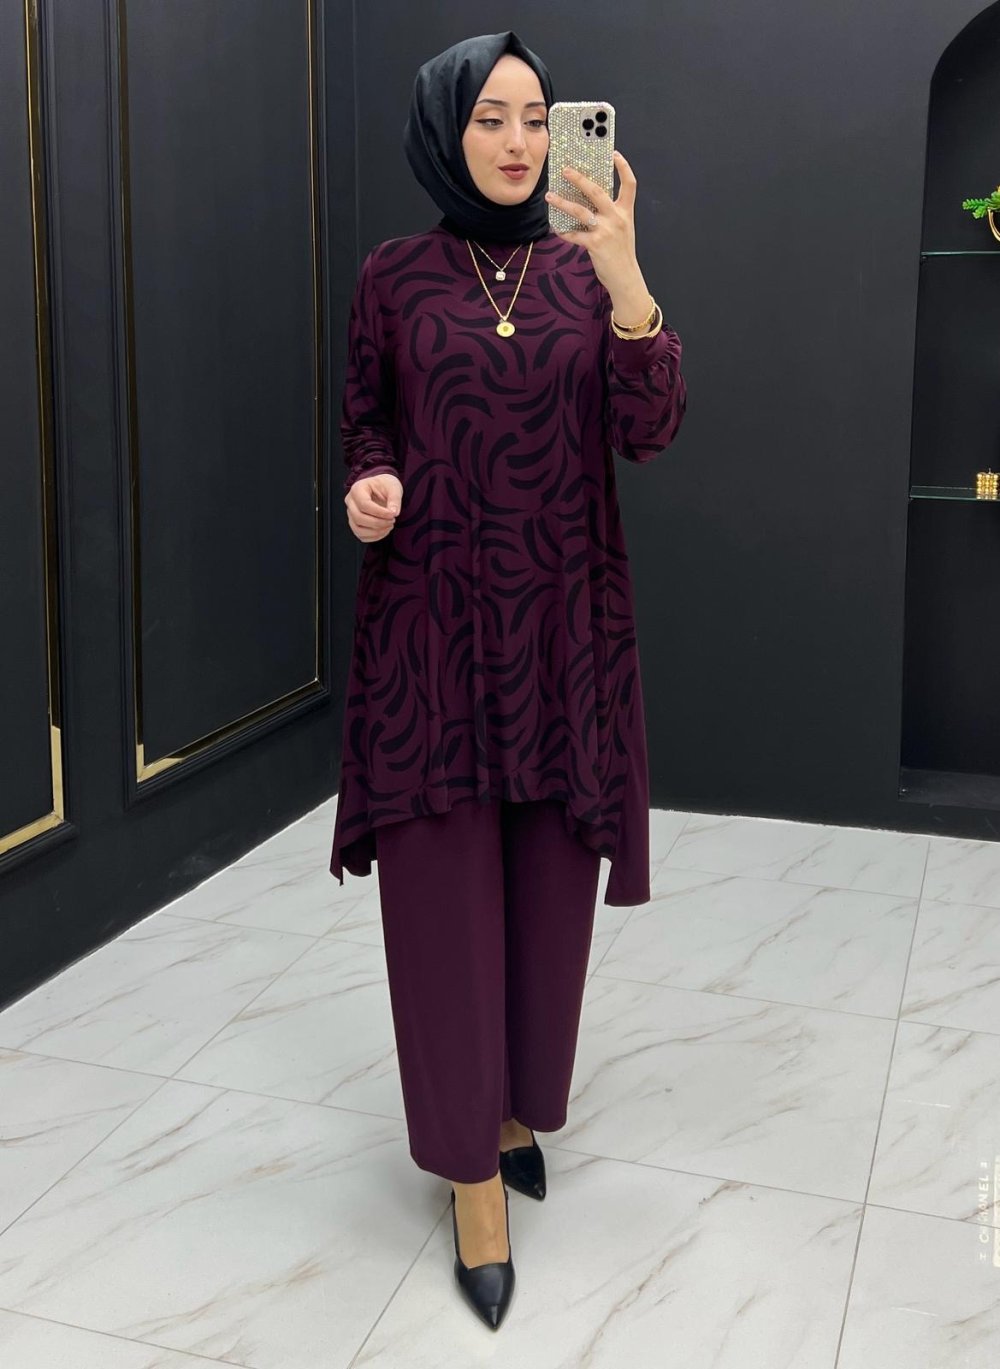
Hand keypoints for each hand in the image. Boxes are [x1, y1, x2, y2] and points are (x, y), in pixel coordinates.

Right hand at [345, 472, 402, 542]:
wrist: (380, 489)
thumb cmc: (385, 486)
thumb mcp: (393, 487)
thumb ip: (395, 499)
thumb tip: (394, 512)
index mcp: (357, 489)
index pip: (364, 504)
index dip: (379, 512)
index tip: (393, 514)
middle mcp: (350, 502)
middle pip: (359, 518)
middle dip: (378, 523)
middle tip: (392, 520)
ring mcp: (350, 514)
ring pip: (358, 529)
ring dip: (376, 532)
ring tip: (389, 526)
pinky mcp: (355, 524)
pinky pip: (361, 535)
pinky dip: (374, 537)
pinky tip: (384, 530)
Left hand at [545, 150, 641, 296]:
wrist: (625, 277)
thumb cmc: (621, 253)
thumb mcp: (623, 228)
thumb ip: (611, 213)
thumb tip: (589, 200)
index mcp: (625, 212)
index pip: (630, 184)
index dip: (623, 167)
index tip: (615, 154)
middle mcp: (616, 218)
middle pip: (597, 191)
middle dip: (579, 179)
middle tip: (565, 170)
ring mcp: (605, 231)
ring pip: (580, 211)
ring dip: (562, 203)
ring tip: (550, 196)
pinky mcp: (595, 244)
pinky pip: (574, 235)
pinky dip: (563, 231)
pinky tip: (556, 228)